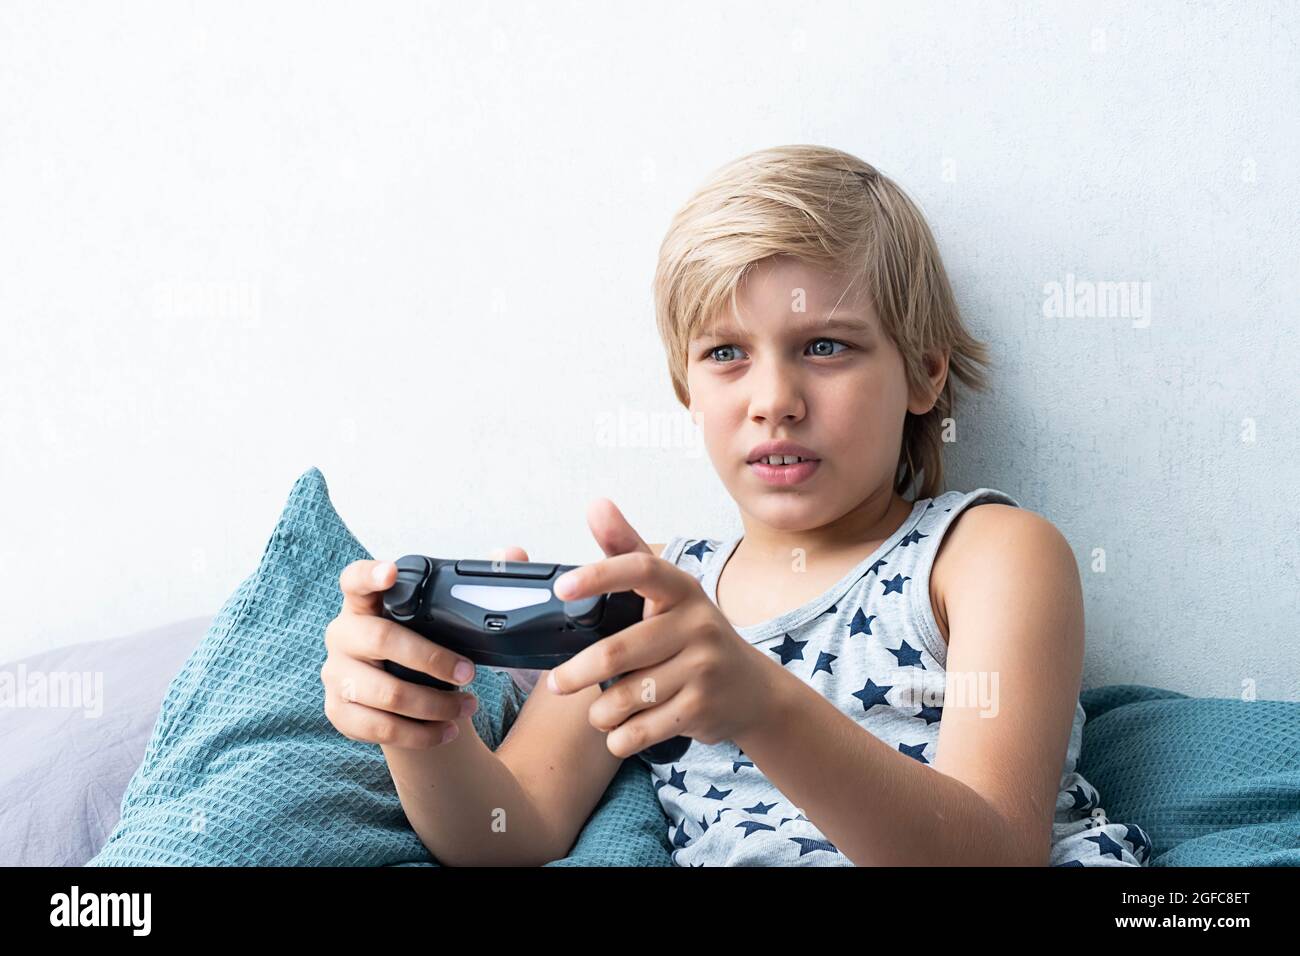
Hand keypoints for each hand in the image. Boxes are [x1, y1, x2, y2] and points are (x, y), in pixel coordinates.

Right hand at [321, 558, 480, 748]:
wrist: (401, 698)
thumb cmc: (423, 645)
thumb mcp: (441, 617)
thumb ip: (475, 582)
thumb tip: (514, 552)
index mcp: (365, 603)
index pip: (355, 579)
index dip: (370, 574)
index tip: (391, 572)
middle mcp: (343, 635)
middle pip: (380, 639)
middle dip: (432, 659)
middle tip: (470, 671)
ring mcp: (336, 675)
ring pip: (385, 694)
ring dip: (435, 705)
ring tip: (469, 706)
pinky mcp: (339, 712)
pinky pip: (381, 728)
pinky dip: (421, 734)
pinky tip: (447, 730)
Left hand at [548, 500, 771, 758]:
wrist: (752, 691)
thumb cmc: (695, 637)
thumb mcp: (669, 593)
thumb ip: (627, 551)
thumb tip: (596, 504)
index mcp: (681, 589)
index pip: (639, 568)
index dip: (599, 574)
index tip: (562, 587)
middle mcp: (698, 623)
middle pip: (620, 650)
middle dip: (578, 673)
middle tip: (556, 684)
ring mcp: (704, 667)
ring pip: (627, 697)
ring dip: (602, 712)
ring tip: (600, 712)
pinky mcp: (703, 707)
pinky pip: (643, 729)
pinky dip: (621, 737)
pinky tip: (620, 732)